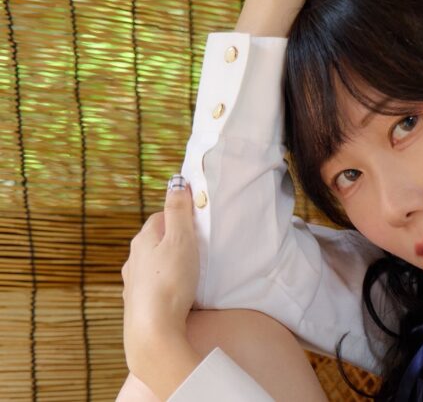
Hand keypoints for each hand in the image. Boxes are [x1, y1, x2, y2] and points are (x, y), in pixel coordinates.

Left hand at [121, 176, 200, 398]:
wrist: (153, 331)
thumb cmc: (170, 282)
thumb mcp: (181, 240)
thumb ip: (179, 210)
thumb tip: (176, 182)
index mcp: (143, 239)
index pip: (161, 216)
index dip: (180, 215)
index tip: (197, 222)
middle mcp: (133, 258)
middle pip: (156, 239)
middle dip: (174, 239)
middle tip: (198, 246)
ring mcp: (133, 282)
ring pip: (152, 263)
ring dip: (168, 263)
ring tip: (189, 271)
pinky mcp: (137, 304)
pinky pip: (153, 285)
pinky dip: (164, 284)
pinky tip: (176, 293)